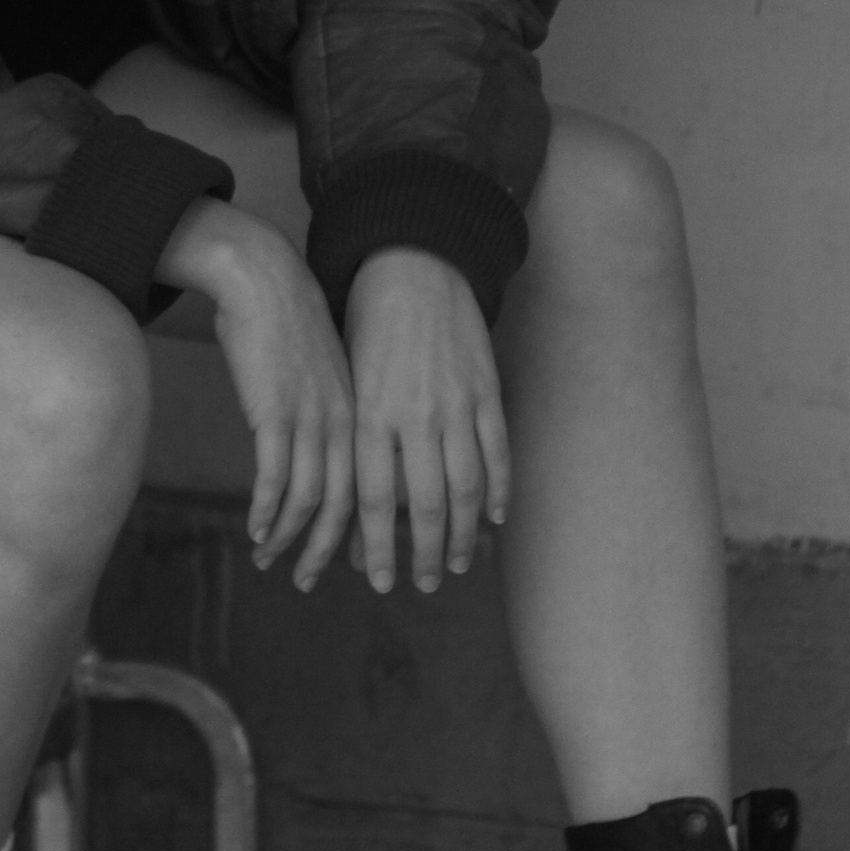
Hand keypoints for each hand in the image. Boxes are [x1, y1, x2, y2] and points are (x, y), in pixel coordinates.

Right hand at [156, 198, 354, 587]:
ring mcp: (310, 420)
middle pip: (344, 505)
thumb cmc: (286, 321)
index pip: (369, 488)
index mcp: (361, 413)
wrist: (265, 279)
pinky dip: (267, 512)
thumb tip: (309, 449)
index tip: (347, 561)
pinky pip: (274, 479)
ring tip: (273, 562)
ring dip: (290, 539)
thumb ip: (323, 412)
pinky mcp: (275, 414)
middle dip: (327, 552)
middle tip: (310, 583)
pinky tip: (257, 531)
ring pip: (308, 499)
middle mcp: (343, 423)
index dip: (358, 530)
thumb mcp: (319, 373)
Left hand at [345, 248, 508, 592]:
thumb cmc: (367, 327)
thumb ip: (354, 438)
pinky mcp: (487, 390)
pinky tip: (496, 519)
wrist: (412, 266)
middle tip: (427, 584)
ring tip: (461, 563)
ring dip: (465, 534)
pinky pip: (498, 452)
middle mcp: (414, 416)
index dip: (377, 548)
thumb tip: (352, 502)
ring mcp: (456, 404)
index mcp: (370, 414)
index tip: (380, 582)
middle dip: (426, 555)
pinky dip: (499, 490)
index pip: (375, 500)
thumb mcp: (349, 382)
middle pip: (425, 505)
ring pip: (466, 487)